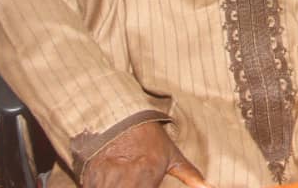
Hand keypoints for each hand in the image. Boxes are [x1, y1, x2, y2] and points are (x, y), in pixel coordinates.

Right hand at [82, 121, 213, 187]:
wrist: (118, 116)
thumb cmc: (149, 138)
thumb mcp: (171, 154)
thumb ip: (190, 174)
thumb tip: (209, 187)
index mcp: (147, 178)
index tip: (146, 185)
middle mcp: (125, 181)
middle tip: (135, 182)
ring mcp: (105, 179)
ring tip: (122, 181)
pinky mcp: (88, 176)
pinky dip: (99, 187)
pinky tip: (109, 182)